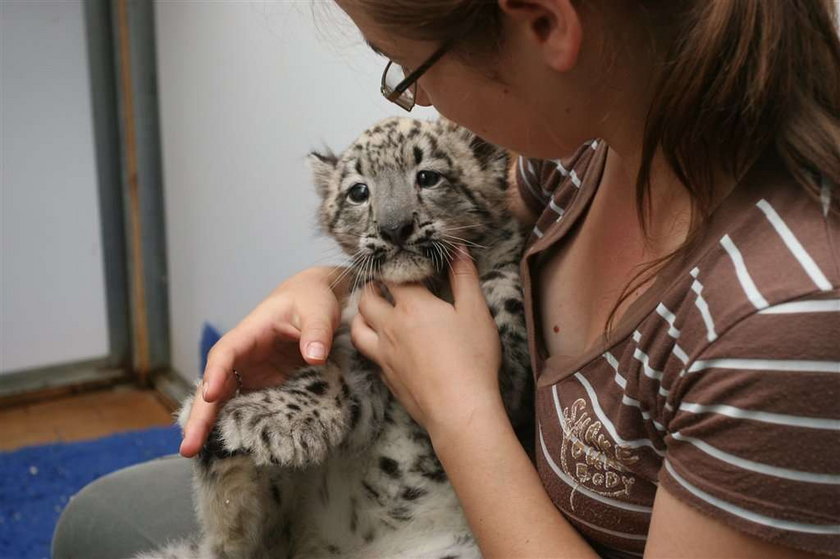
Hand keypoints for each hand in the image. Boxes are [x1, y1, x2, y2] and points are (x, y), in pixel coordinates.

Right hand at [179, 266, 345, 456]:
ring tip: (193, 453)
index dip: (217, 373)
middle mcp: (244, 356)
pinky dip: (237, 427)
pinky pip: (247, 408)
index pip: (226, 353)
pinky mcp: (265, 388)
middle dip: (200, 414)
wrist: (316, 302)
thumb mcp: (318, 310)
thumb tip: (315, 357)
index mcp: (251, 333)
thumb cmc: (311, 300)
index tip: (211, 394)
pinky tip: (229, 451)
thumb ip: (317, 331)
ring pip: (224, 402)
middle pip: (215, 385)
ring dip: (210, 426)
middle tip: (187, 444)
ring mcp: (252, 375)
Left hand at [351, 247, 502, 436]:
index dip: (395, 267)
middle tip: (380, 284)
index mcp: (413, 306)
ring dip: (361, 316)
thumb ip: (465, 278)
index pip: (393, 277)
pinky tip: (382, 347)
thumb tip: (458, 250)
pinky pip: (369, 355)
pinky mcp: (386, 377)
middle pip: (367, 300)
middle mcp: (391, 327)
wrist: (458, 409)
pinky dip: (371, 345)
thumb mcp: (475, 312)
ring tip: (371, 311)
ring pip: (358, 328)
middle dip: (371, 288)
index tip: (399, 263)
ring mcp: (384, 354)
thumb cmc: (472, 358)